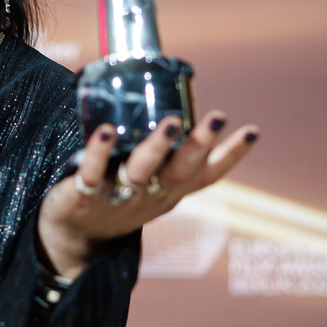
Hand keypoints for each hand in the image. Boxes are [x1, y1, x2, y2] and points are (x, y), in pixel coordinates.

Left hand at [37, 110, 257, 279]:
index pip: (207, 174)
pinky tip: (105, 130)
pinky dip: (99, 152)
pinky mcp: (87, 197)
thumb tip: (168, 89)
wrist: (74, 237)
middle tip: (218, 117)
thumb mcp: (149, 180)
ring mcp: (120, 198)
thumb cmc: (118, 196)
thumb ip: (163, 149)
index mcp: (170, 190)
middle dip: (200, 144)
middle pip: (181, 171)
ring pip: (142, 172)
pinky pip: (93, 174)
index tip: (253, 131)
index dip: (231, 156)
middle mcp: (152, 195)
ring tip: (172, 123)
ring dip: (157, 148)